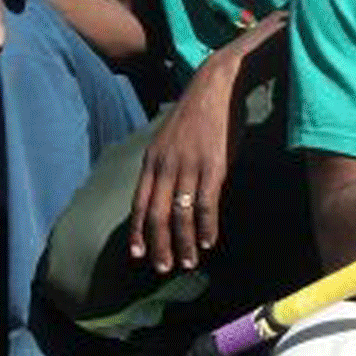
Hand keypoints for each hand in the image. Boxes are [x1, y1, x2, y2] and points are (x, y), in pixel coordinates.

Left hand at [129, 60, 244, 273]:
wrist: (217, 86)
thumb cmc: (197, 114)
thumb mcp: (170, 139)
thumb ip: (167, 165)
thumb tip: (169, 194)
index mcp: (152, 160)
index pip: (138, 203)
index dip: (137, 231)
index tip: (138, 255)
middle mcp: (165, 166)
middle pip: (156, 215)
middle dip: (158, 245)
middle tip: (163, 268)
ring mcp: (188, 167)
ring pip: (181, 214)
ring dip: (184, 242)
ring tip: (187, 262)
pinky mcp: (213, 167)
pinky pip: (206, 204)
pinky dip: (206, 226)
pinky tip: (209, 241)